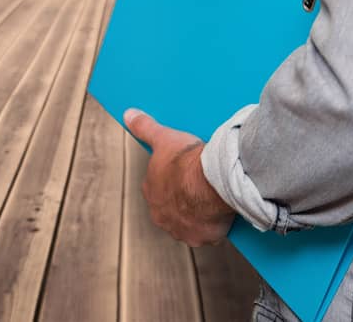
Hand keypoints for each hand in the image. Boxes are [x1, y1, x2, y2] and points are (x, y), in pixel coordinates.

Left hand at [124, 107, 234, 246]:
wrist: (211, 181)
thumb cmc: (185, 161)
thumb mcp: (163, 138)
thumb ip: (144, 127)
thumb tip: (129, 115)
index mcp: (152, 194)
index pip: (159, 189)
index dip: (172, 180)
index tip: (185, 173)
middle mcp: (162, 216)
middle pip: (174, 208)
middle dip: (185, 200)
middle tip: (201, 185)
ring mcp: (182, 229)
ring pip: (191, 222)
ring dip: (199, 214)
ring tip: (213, 198)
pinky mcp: (202, 238)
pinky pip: (209, 233)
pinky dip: (215, 226)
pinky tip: (223, 212)